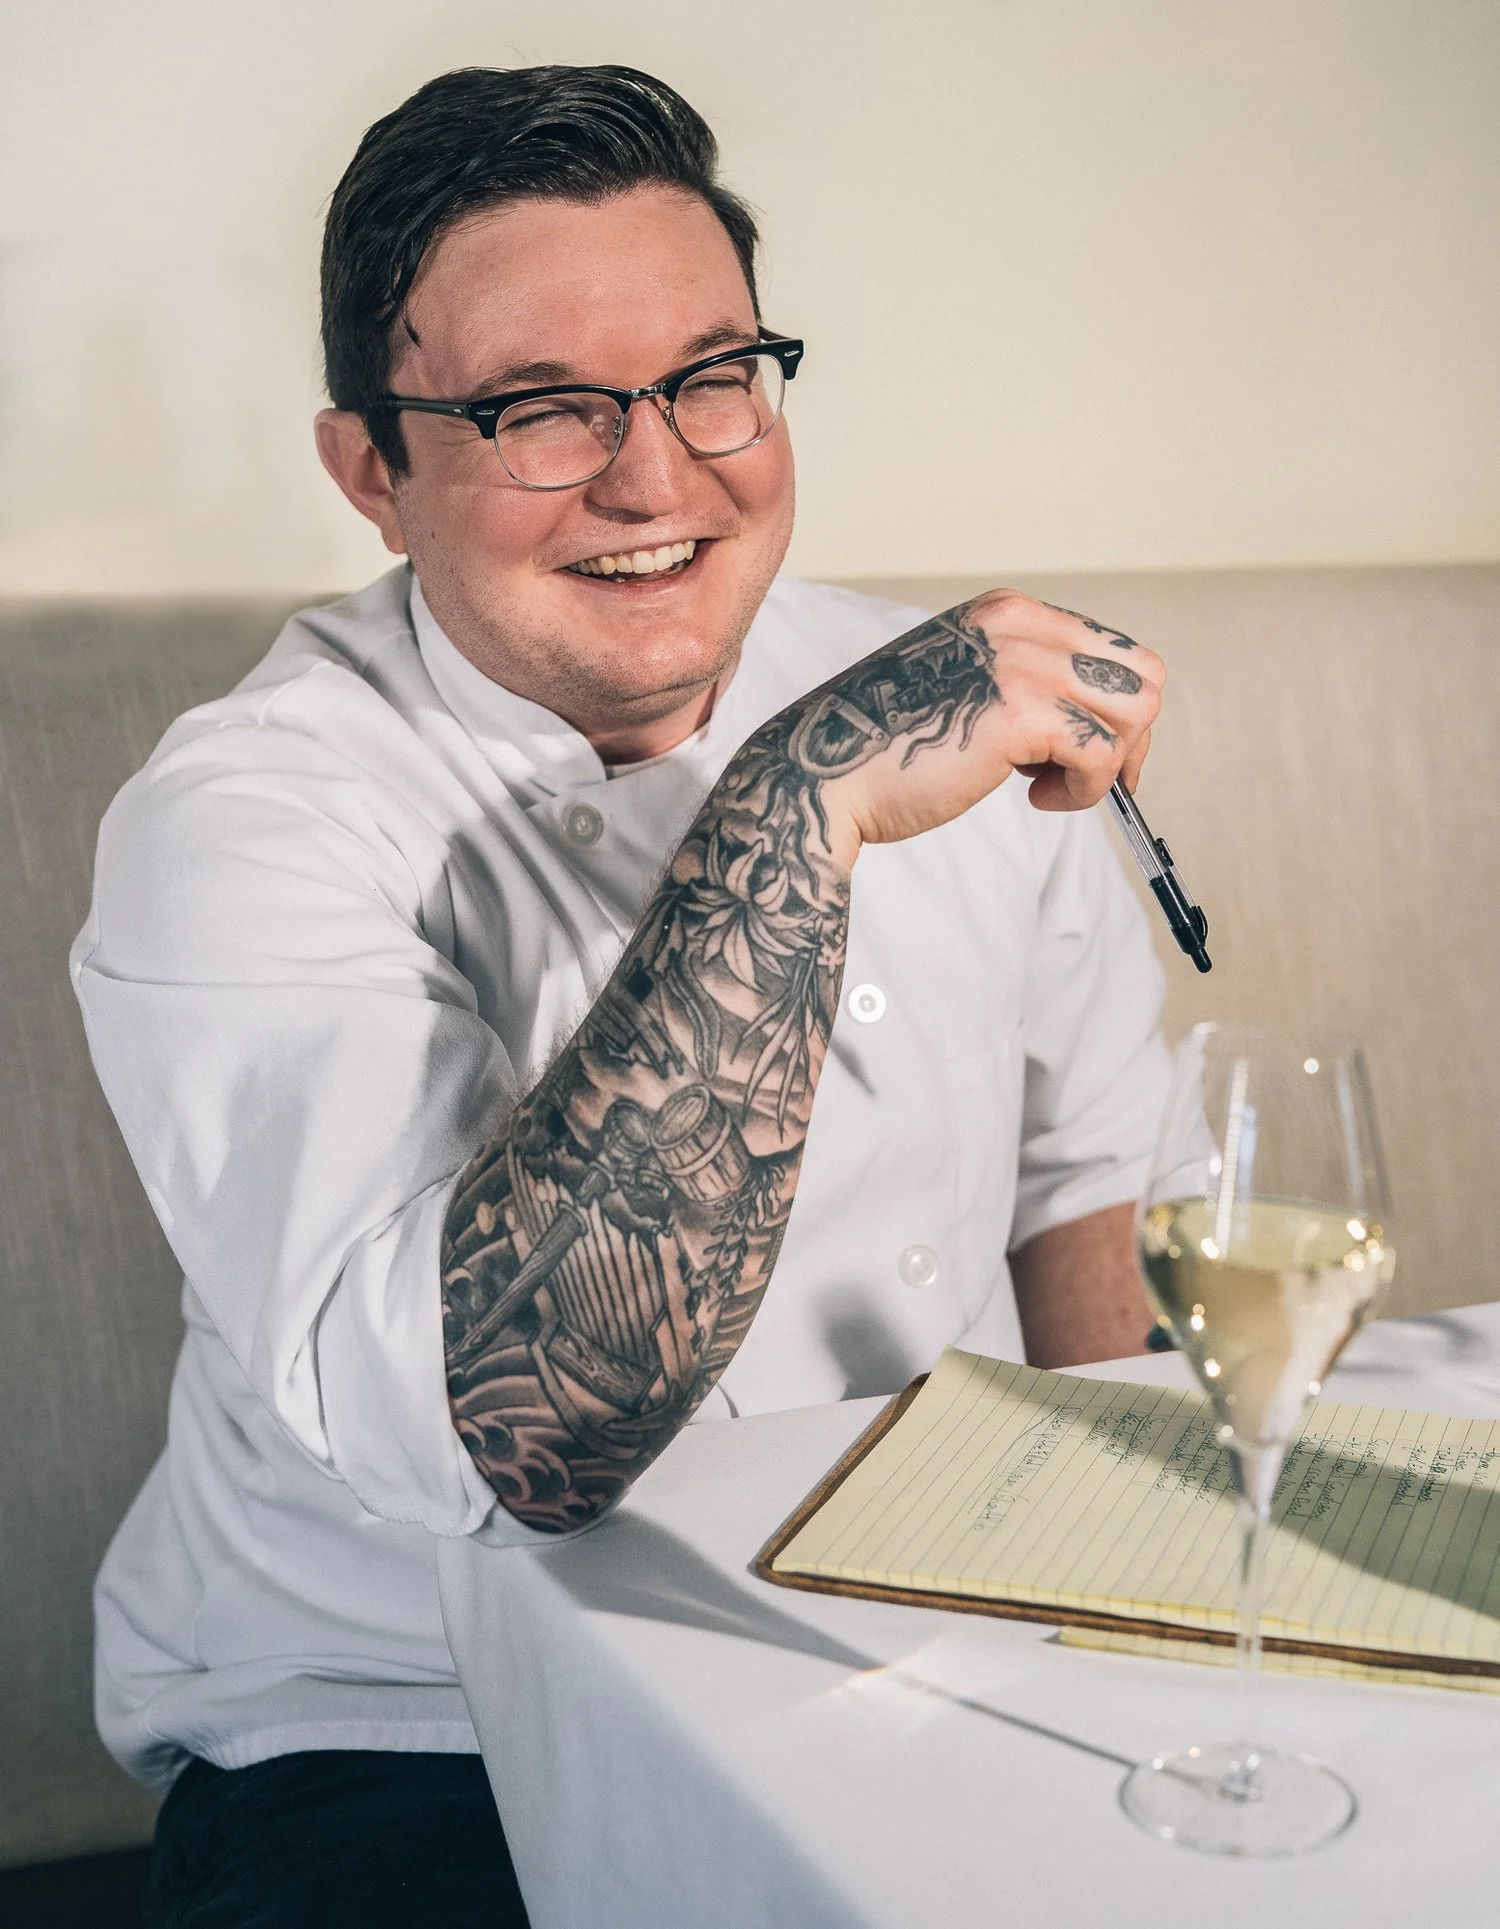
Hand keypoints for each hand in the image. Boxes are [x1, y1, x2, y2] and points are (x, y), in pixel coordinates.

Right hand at [809, 593, 1162, 860]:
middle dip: (1129, 736)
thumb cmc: (886, 747)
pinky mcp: (1020, 715)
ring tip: (1051, 788)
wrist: (822, 773)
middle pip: (1142, 673)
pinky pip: (1102, 754)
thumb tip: (1091, 719)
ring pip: (1136, 711)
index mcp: (1006, 613)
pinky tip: (1038, 800)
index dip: (1111, 712)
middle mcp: (1018, 625)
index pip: (1111, 649)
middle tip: (1085, 777)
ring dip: (1108, 764)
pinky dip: (1084, 791)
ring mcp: (1021, 665)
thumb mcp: (964, 687)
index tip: (1083, 756)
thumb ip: (1020, 682)